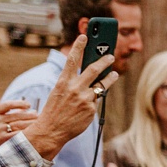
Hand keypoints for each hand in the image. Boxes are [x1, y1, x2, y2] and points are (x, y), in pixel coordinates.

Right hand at [0, 100, 34, 155]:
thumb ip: (4, 114)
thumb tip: (23, 108)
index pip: (7, 104)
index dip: (20, 103)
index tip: (28, 105)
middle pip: (17, 115)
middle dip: (30, 115)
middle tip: (38, 115)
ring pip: (20, 124)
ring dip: (31, 123)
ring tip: (39, 123)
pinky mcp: (3, 139)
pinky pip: (19, 134)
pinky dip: (27, 132)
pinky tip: (34, 132)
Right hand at [24, 36, 112, 159]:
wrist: (51, 130)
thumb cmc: (55, 110)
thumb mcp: (59, 92)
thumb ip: (72, 82)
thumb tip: (89, 75)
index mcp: (63, 82)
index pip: (72, 60)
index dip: (78, 47)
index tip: (84, 36)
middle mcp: (74, 88)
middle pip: (93, 69)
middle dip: (104, 60)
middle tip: (111, 56)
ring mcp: (84, 98)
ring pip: (102, 84)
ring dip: (110, 77)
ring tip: (115, 74)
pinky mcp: (91, 108)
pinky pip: (97, 99)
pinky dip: (96, 98)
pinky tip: (93, 100)